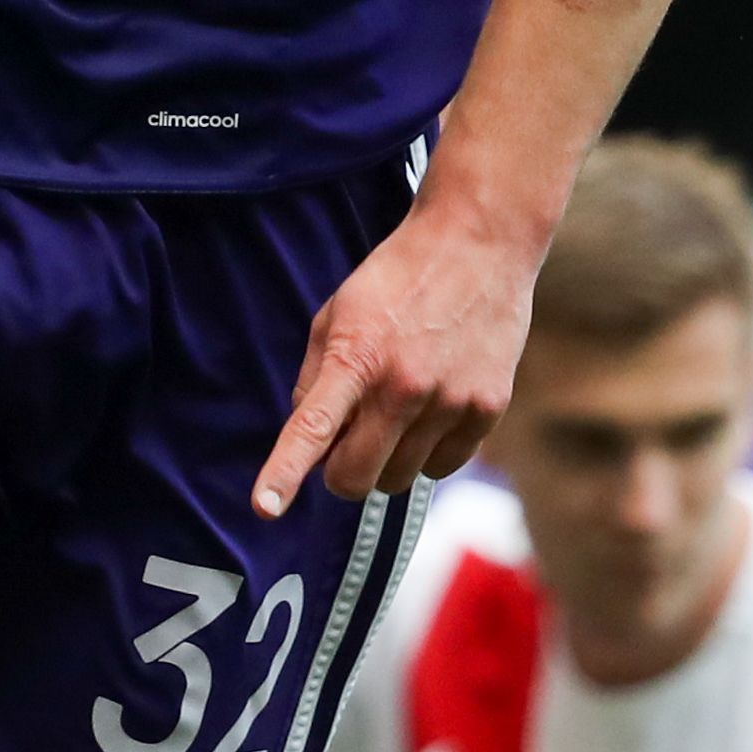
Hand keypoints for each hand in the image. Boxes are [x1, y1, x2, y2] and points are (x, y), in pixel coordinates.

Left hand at [252, 195, 545, 514]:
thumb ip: (316, 378)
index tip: (265, 507)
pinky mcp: (488, 409)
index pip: (311, 427)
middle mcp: (403, 386)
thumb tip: (311, 439)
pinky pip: (444, 467)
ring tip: (397, 410)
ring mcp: (449, 402)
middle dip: (341, 472)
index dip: (285, 473)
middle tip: (345, 444)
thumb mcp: (336, 313)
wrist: (477, 243)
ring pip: (400, 479)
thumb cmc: (397, 278)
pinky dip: (429, 453)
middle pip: (356, 478)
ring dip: (387, 460)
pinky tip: (432, 409)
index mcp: (355, 357)